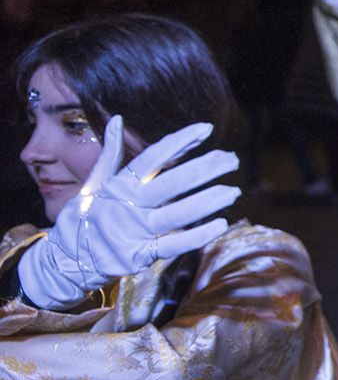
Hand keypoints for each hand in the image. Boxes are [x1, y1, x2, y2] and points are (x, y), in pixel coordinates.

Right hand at [16, 118, 239, 309]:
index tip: (205, 129)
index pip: (153, 157)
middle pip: (172, 183)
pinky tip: (220, 224)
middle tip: (232, 160)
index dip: (180, 142)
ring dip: (208, 202)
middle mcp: (127, 205)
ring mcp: (134, 232)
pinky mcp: (139, 256)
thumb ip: (110, 154)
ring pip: (177, 214)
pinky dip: (198, 235)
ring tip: (232, 191)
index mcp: (118, 185)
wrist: (64, 261)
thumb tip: (117, 118)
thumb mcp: (92, 184)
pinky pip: (174, 245)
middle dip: (205, 170)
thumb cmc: (83, 218)